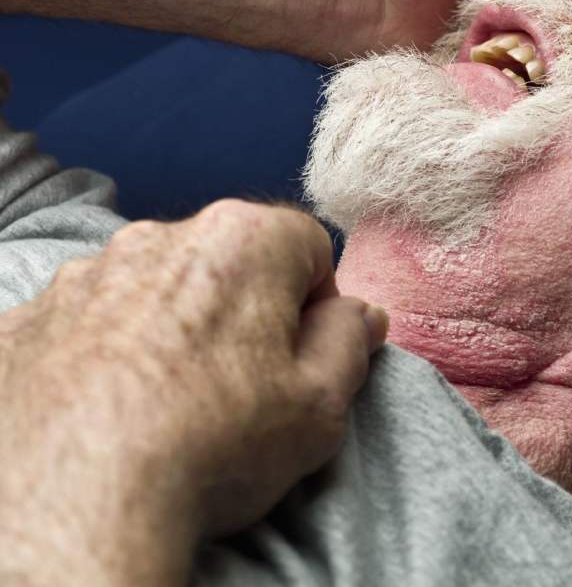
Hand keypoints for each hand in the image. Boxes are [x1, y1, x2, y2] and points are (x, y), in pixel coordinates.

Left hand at [0, 200, 388, 585]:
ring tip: (170, 406)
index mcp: (241, 240)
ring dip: (169, 327)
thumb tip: (361, 315)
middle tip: (245, 387)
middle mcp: (156, 239)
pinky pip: (82, 325)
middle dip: (242, 310)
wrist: (71, 509)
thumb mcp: (319, 407)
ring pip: (151, 288)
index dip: (316, 302)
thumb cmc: (209, 448)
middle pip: (225, 260)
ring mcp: (81, 279)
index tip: (303, 355)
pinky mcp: (22, 324)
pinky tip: (110, 412)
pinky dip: (101, 355)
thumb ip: (349, 343)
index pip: (307, 243)